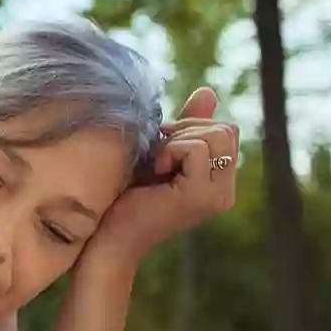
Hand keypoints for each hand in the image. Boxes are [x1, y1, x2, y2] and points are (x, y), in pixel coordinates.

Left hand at [86, 87, 239, 267]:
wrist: (104, 238)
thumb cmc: (122, 197)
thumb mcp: (157, 154)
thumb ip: (184, 127)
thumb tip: (208, 92)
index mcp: (218, 181)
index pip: (226, 129)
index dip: (190, 128)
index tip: (159, 151)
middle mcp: (225, 191)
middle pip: (225, 128)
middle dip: (185, 132)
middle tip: (155, 158)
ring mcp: (218, 195)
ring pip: (215, 135)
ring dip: (176, 142)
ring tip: (155, 167)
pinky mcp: (201, 196)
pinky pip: (196, 148)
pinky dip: (170, 151)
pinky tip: (154, 172)